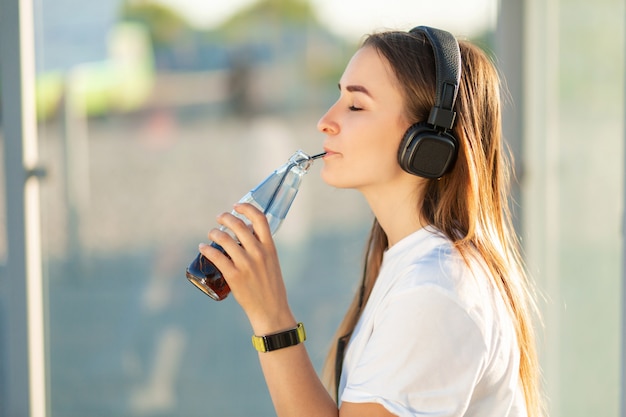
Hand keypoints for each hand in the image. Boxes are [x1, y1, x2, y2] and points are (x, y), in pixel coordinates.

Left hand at [199, 203, 295, 333]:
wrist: (271, 310)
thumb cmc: (271, 287)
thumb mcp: (272, 262)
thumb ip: (261, 248)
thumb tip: (245, 234)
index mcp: (270, 247)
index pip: (260, 219)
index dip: (247, 208)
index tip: (237, 206)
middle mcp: (258, 253)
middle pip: (238, 225)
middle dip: (225, 218)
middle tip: (219, 218)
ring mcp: (246, 264)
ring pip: (224, 239)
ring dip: (214, 232)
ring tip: (211, 234)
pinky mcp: (234, 276)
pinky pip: (216, 257)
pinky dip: (206, 249)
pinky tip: (202, 248)